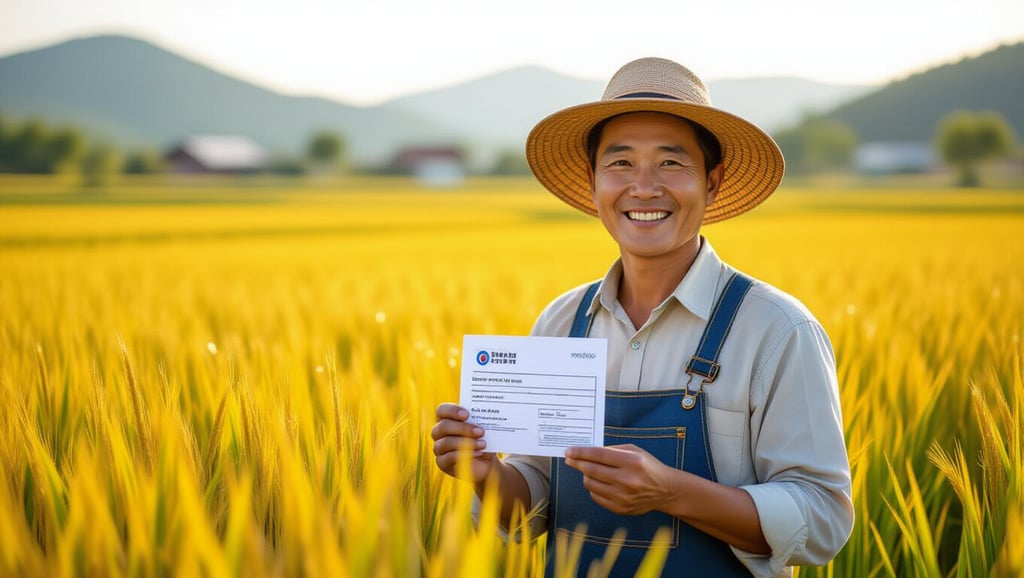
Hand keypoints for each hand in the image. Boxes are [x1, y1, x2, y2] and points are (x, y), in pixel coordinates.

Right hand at [430, 403, 497, 482]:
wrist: (485, 462)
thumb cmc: (482, 439)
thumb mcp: (484, 429)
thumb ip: (480, 420)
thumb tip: (487, 414)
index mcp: (446, 419)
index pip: (442, 410)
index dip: (452, 410)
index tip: (467, 415)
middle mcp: (438, 432)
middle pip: (443, 426)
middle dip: (463, 428)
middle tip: (480, 431)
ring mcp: (438, 448)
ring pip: (446, 442)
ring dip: (466, 442)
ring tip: (483, 444)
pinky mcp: (442, 462)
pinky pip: (449, 457)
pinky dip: (465, 454)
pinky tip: (478, 453)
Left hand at [564, 444, 679, 515]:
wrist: (665, 490)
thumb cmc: (647, 466)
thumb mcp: (634, 451)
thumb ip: (611, 450)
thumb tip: (586, 452)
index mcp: (632, 462)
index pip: (599, 455)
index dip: (581, 453)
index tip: (569, 451)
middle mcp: (627, 480)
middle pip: (592, 470)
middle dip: (577, 463)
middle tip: (569, 459)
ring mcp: (623, 497)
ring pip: (591, 484)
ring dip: (585, 476)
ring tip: (589, 470)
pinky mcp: (621, 508)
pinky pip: (596, 496)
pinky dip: (593, 488)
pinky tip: (599, 482)